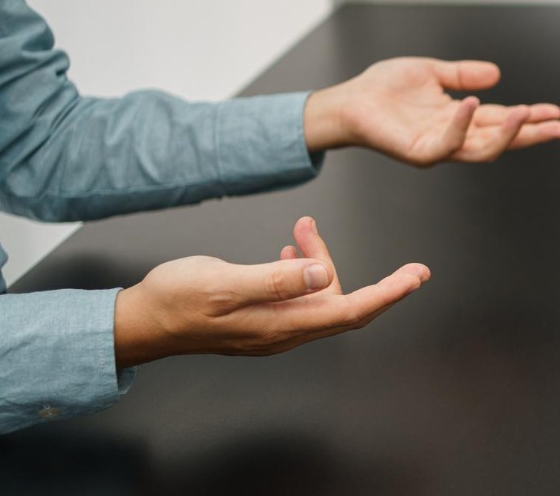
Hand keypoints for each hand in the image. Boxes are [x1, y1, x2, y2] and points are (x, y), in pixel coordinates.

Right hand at [112, 217, 430, 367]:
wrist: (141, 321)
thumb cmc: (176, 300)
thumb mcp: (224, 282)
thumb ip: (276, 280)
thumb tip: (325, 274)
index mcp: (282, 325)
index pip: (351, 311)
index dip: (389, 294)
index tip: (417, 276)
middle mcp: (284, 332)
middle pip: (345, 305)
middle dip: (376, 282)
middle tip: (409, 265)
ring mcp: (274, 327)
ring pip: (320, 295)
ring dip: (321, 261)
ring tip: (301, 227)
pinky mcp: (262, 319)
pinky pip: (298, 296)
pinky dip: (301, 269)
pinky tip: (288, 250)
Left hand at [303, 57, 559, 164]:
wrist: (349, 101)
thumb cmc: (384, 89)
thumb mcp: (432, 72)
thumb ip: (462, 75)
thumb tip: (497, 74)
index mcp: (460, 118)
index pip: (502, 120)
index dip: (529, 118)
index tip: (555, 112)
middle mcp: (454, 136)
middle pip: (501, 140)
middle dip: (532, 134)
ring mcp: (438, 148)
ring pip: (481, 149)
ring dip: (505, 133)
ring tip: (526, 114)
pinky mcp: (419, 153)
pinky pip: (446, 143)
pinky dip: (461, 125)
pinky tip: (472, 105)